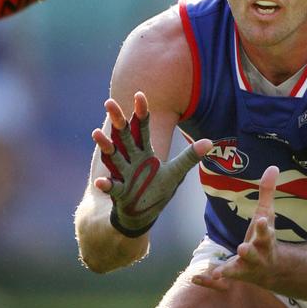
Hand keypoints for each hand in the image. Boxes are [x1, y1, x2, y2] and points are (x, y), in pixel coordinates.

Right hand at [93, 91, 211, 236]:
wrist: (142, 214)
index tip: (140, 94)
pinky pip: (112, 187)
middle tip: (109, 102)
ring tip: (96, 132)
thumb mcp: (176, 172)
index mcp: (145, 152)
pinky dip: (106, 184)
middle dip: (118, 120)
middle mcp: (131, 159)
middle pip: (124, 137)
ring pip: (114, 157)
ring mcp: (124, 175)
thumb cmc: (157, 189)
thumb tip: (210, 141)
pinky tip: (101, 181)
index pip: (143, 128)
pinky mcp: (120, 193)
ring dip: (106, 146)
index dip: (142, 113)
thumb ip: (190, 156)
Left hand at [192, 165, 279, 289]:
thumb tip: (273, 166)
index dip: (263, 226)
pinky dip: (212, 278)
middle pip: (254, 252)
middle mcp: (258, 254)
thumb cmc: (265, 236)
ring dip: (230, 269)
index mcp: (265, 237)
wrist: (272, 270)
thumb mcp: (266, 214)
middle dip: (249, 251)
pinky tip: (198, 278)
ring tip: (219, 271)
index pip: (265, 230)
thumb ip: (267, 191)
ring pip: (239, 269)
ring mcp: (246, 267)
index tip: (261, 220)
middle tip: (243, 247)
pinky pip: (224, 277)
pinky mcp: (235, 274)